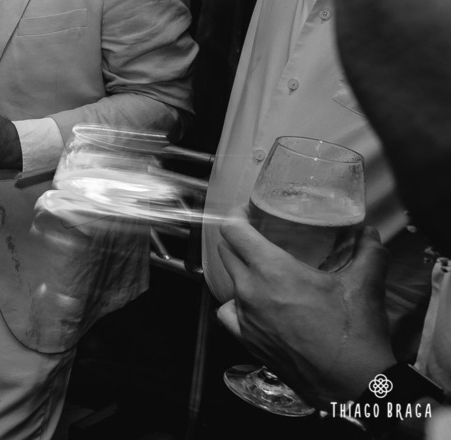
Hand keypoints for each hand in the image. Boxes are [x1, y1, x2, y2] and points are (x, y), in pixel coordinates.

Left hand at [216, 206, 395, 403]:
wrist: (351, 383)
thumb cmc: (354, 332)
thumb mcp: (365, 285)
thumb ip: (368, 251)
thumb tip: (368, 232)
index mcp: (272, 270)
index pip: (233, 230)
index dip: (236, 215)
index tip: (247, 211)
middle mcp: (250, 290)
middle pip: (227, 251)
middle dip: (239, 239)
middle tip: (258, 236)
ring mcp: (244, 316)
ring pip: (228, 281)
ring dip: (240, 271)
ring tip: (261, 271)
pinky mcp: (246, 339)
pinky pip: (227, 312)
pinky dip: (236, 303)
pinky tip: (254, 304)